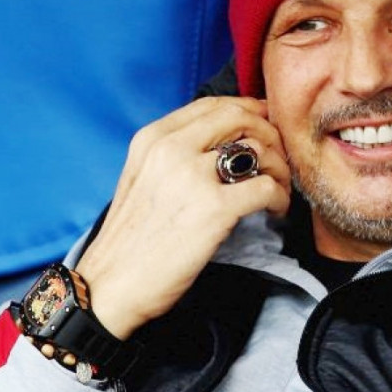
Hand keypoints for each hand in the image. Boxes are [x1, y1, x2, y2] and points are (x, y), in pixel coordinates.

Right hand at [75, 97, 290, 338]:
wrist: (111, 285)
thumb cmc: (131, 241)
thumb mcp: (141, 179)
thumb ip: (174, 156)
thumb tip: (221, 145)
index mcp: (153, 139)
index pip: (213, 106)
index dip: (248, 111)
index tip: (265, 126)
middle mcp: (172, 149)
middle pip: (241, 119)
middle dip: (270, 136)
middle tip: (279, 159)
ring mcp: (193, 177)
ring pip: (260, 150)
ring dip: (279, 168)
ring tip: (279, 188)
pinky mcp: (215, 208)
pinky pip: (267, 188)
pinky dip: (280, 197)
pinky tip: (275, 210)